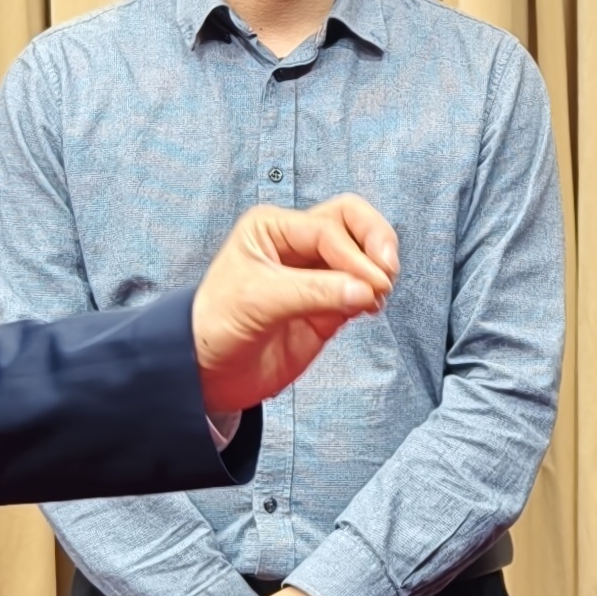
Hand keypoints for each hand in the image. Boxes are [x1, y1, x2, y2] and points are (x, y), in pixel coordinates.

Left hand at [193, 196, 397, 415]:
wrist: (209, 373)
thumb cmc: (216, 326)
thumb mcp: (258, 300)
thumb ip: (314, 292)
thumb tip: (366, 290)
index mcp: (273, 228)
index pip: (327, 229)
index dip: (353, 255)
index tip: (370, 284)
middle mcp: (296, 244)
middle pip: (352, 222)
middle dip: (376, 240)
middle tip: (387, 271)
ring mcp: (315, 275)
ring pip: (362, 253)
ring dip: (378, 268)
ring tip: (378, 294)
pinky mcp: (328, 306)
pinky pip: (362, 289)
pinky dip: (373, 294)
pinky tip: (372, 307)